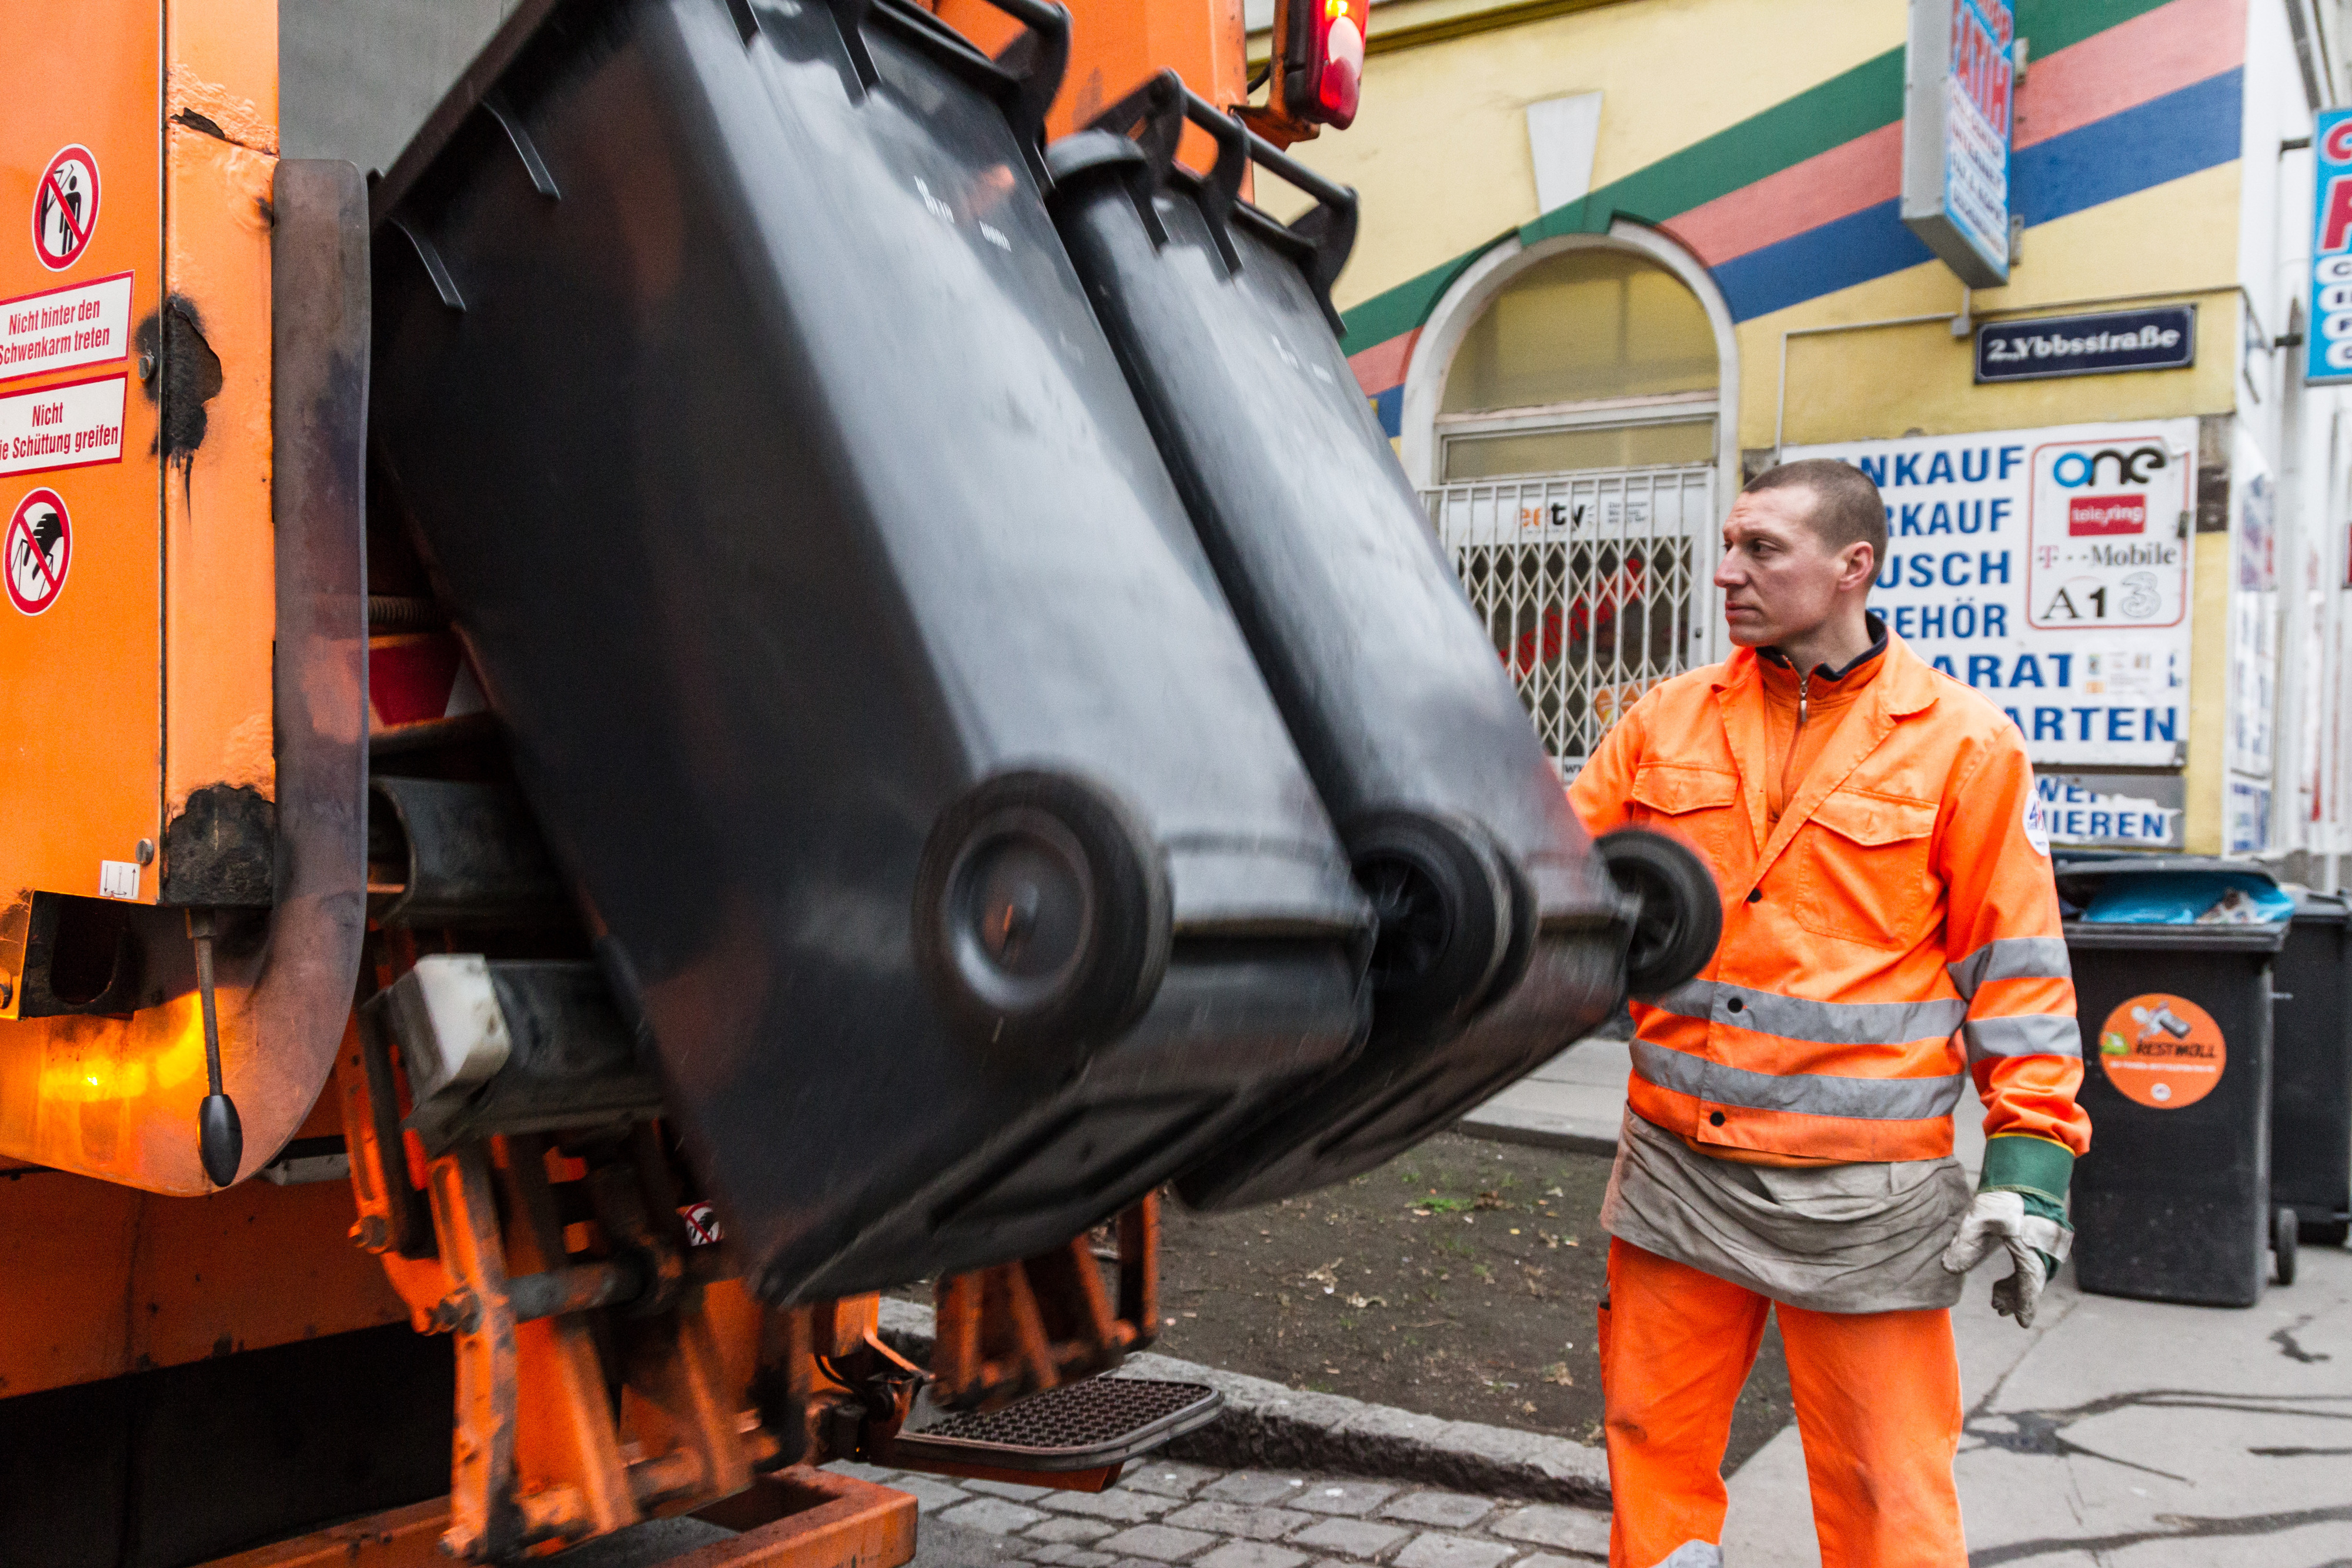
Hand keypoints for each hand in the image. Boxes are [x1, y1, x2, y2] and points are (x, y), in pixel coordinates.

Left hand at [1939, 1191, 2069, 1328]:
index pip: (2031, 1285)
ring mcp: (2044, 1247)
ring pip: (2031, 1276)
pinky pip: (2030, 1265)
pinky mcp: (2040, 1241)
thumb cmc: (2005, 1197)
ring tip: (1996, 1299)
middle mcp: (2043, 1252)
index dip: (2026, 1305)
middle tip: (1997, 1308)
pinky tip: (2001, 1283)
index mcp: (2032, 1251)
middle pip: (2031, 1284)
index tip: (2023, 1323)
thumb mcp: (1979, 1219)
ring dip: (2015, 1289)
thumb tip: (1948, 1268)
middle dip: (2016, 1299)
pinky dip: (2017, 1277)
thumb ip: (1965, 1244)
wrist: (2026, 1175)